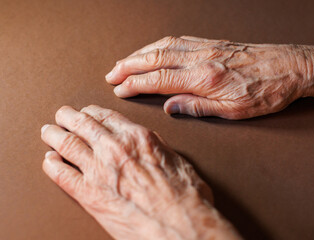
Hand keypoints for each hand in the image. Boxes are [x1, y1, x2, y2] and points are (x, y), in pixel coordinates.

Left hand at [41, 105, 240, 239]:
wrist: (179, 226)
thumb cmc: (183, 196)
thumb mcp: (174, 158)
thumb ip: (154, 145)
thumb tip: (143, 141)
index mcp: (136, 137)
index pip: (104, 115)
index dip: (90, 111)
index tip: (86, 112)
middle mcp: (114, 149)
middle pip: (81, 124)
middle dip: (67, 117)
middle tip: (61, 115)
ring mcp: (98, 171)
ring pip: (66, 144)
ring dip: (53, 135)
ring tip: (48, 132)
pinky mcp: (89, 195)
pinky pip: (61, 175)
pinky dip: (51, 164)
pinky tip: (49, 160)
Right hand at [105, 36, 310, 118]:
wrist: (291, 67)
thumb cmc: (267, 92)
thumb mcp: (233, 110)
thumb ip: (198, 107)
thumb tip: (170, 107)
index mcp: (204, 78)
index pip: (159, 80)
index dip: (135, 84)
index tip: (119, 89)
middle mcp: (201, 59)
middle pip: (155, 58)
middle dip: (129, 66)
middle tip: (111, 73)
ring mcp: (206, 48)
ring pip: (164, 46)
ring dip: (140, 53)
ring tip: (124, 62)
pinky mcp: (212, 43)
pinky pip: (178, 40)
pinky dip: (159, 44)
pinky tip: (153, 49)